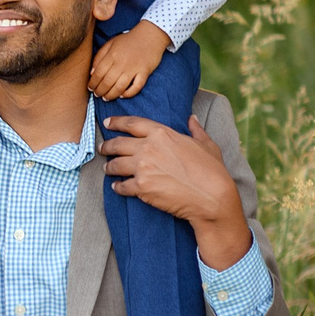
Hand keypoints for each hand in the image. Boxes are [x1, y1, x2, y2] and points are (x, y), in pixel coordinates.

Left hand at [88, 23, 170, 101]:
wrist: (150, 35)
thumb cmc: (129, 40)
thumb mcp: (111, 43)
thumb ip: (99, 57)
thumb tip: (92, 73)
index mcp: (112, 55)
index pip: (98, 73)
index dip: (93, 83)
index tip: (90, 88)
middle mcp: (122, 63)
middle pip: (107, 82)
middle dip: (100, 91)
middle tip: (97, 94)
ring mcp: (134, 68)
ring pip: (120, 87)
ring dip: (111, 95)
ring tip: (106, 98)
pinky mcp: (145, 72)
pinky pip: (137, 87)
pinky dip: (129, 93)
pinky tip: (123, 95)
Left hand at [100, 114, 252, 268]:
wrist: (211, 197)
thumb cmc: (212, 170)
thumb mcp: (206, 144)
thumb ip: (196, 130)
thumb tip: (192, 118)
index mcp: (162, 133)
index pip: (132, 123)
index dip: (116, 122)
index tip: (107, 123)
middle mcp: (148, 147)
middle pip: (118, 143)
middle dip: (107, 146)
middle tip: (102, 148)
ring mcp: (142, 167)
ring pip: (115, 164)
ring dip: (109, 166)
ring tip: (107, 168)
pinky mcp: (141, 187)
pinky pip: (121, 186)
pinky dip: (117, 187)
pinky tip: (116, 187)